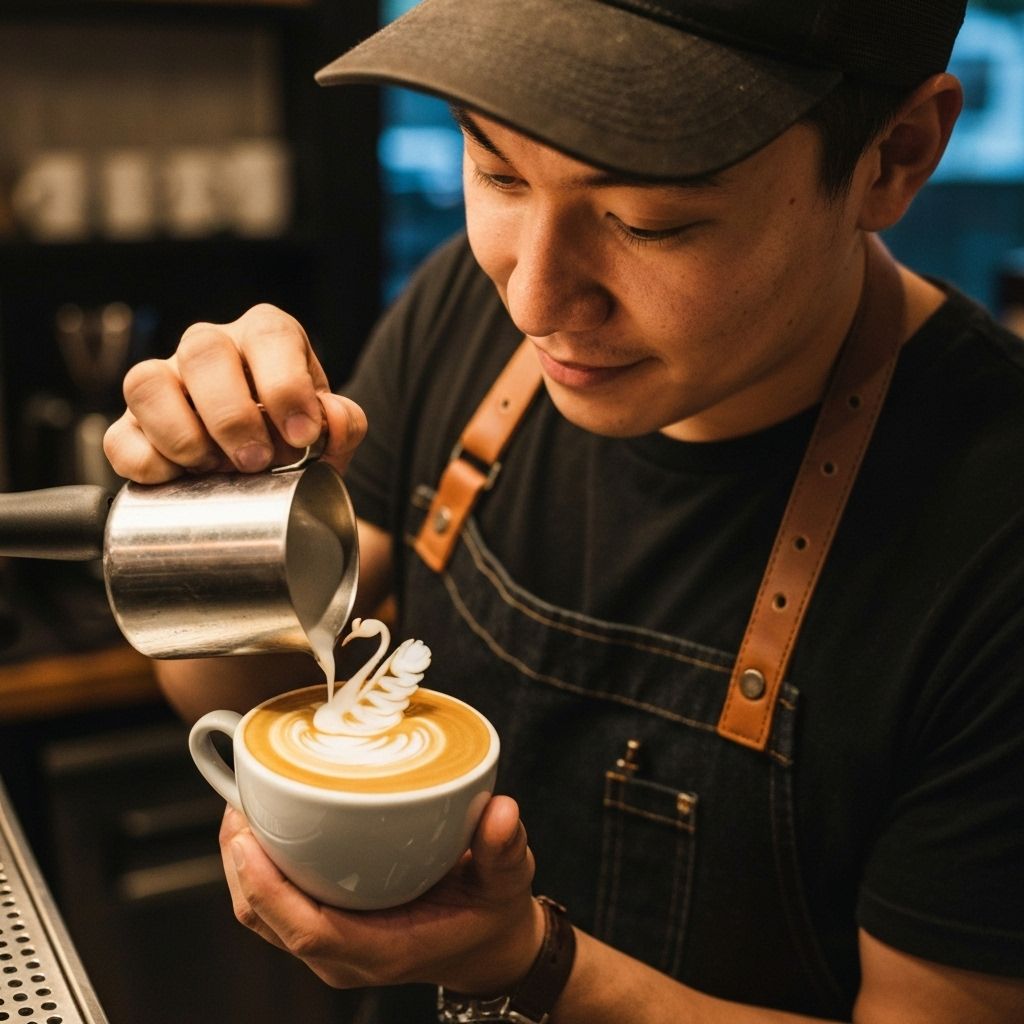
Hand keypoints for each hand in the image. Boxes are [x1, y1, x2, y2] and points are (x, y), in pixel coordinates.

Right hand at [104, 304, 366, 482]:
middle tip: (256, 462)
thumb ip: (342, 425)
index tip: (302, 436)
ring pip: (146, 383)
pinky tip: (180, 481)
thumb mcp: (329, 431)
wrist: (263, 470)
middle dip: (231, 415)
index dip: (286, 386)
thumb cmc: (295, 437)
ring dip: (182, 435)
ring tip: (214, 470)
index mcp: (265, 337)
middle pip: (202, 351)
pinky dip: (148, 464)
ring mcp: (164, 381)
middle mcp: (209, 348)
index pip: (270, 336)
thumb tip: (332, 419)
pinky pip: (119, 437)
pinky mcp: (129, 424)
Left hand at [219, 797, 545, 994]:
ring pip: (263, 915)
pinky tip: (267, 825)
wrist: (489, 947)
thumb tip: (502, 811)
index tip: (247, 837)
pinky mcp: (327, 931)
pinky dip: (259, 869)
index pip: (307, 930)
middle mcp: (345, 956)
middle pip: (266, 919)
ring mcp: (332, 947)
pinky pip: (276, 907)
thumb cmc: (491, 916)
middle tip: (238, 800)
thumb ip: (505, 849)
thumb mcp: (507, 882)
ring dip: (242, 864)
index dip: (267, 887)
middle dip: (239, 863)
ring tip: (243, 805)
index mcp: (382, 950)